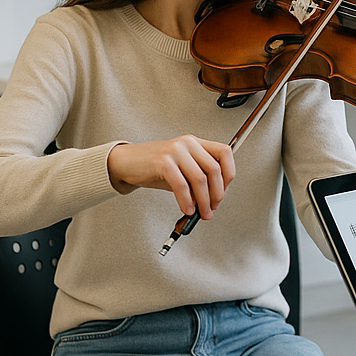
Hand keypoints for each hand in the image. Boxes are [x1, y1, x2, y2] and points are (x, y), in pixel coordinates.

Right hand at [106, 135, 235, 218]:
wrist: (126, 162)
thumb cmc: (154, 166)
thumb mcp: (181, 168)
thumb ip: (197, 180)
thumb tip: (212, 199)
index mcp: (196, 143)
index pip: (225, 153)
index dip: (229, 174)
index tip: (224, 191)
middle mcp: (188, 144)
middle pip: (214, 169)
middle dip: (217, 193)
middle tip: (212, 208)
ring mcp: (176, 151)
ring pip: (200, 179)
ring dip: (203, 201)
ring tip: (201, 213)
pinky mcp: (163, 162)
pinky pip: (181, 185)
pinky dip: (186, 201)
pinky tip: (186, 209)